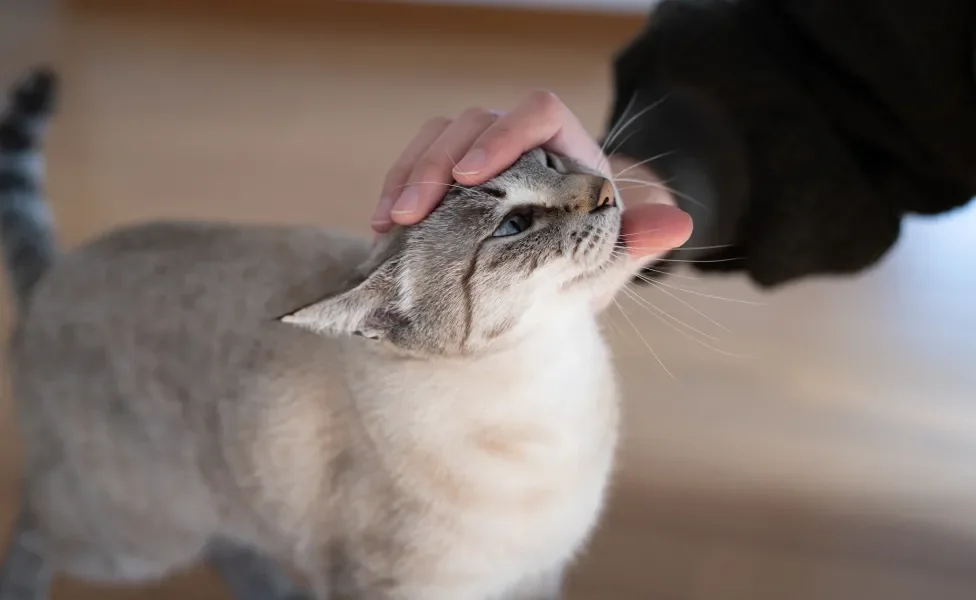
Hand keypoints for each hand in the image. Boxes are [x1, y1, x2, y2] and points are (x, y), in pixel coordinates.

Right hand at [371, 91, 691, 257]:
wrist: (557, 277)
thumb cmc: (587, 260)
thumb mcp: (608, 258)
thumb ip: (636, 242)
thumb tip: (678, 226)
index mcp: (566, 149)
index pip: (538, 110)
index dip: (504, 135)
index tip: (472, 178)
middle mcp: (522, 143)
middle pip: (475, 122)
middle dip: (438, 164)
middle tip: (412, 214)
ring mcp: (482, 156)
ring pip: (438, 137)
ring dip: (409, 175)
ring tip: (391, 223)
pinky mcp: (452, 178)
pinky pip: (418, 163)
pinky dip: (397, 189)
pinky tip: (382, 227)